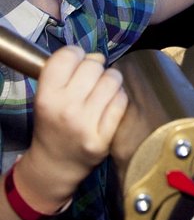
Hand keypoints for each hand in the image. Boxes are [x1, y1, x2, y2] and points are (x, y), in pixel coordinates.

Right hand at [13, 46, 127, 212]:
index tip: (77, 64)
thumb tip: (97, 55)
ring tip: (102, 92)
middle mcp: (65, 109)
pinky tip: (109, 106)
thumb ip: (66, 72)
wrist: (55, 164)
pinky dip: (119, 99)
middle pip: (94, 64)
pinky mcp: (103, 138)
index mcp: (46, 97)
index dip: (76, 55)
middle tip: (91, 81)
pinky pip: (122, 100)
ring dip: (111, 81)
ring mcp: (85, 124)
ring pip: (113, 79)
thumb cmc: (54, 122)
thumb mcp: (47, 96)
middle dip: (96, 68)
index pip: (68, 55)